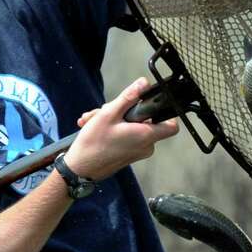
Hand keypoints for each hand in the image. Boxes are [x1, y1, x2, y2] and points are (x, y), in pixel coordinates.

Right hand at [63, 78, 178, 180]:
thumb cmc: (93, 144)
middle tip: (106, 110)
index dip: (165, 112)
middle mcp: (145, 146)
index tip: (150, 104)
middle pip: (145, 121)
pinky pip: (126, 136)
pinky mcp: (129, 155)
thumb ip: (128, 97)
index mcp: (145, 136)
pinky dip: (113, 129)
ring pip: (132, 127)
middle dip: (125, 111)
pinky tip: (94, 127)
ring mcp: (137, 152)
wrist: (79, 169)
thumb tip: (144, 83)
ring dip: (114, 119)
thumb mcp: (109, 114)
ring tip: (94, 120)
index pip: (172, 125)